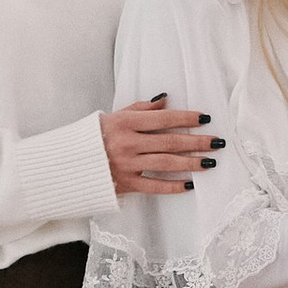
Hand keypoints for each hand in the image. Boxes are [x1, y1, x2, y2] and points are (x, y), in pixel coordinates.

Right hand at [102, 96, 219, 194]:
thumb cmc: (95, 137)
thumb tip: (166, 101)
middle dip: (197, 141)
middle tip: (217, 141)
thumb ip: (141, 109)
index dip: (186, 118)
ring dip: (190, 162)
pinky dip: (173, 186)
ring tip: (210, 161)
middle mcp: (127, 143)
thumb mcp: (115, 116)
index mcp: (125, 123)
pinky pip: (154, 186)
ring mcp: (127, 165)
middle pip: (169, 142)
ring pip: (166, 163)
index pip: (163, 119)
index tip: (205, 118)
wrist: (70, 163)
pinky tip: (189, 183)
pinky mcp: (126, 184)